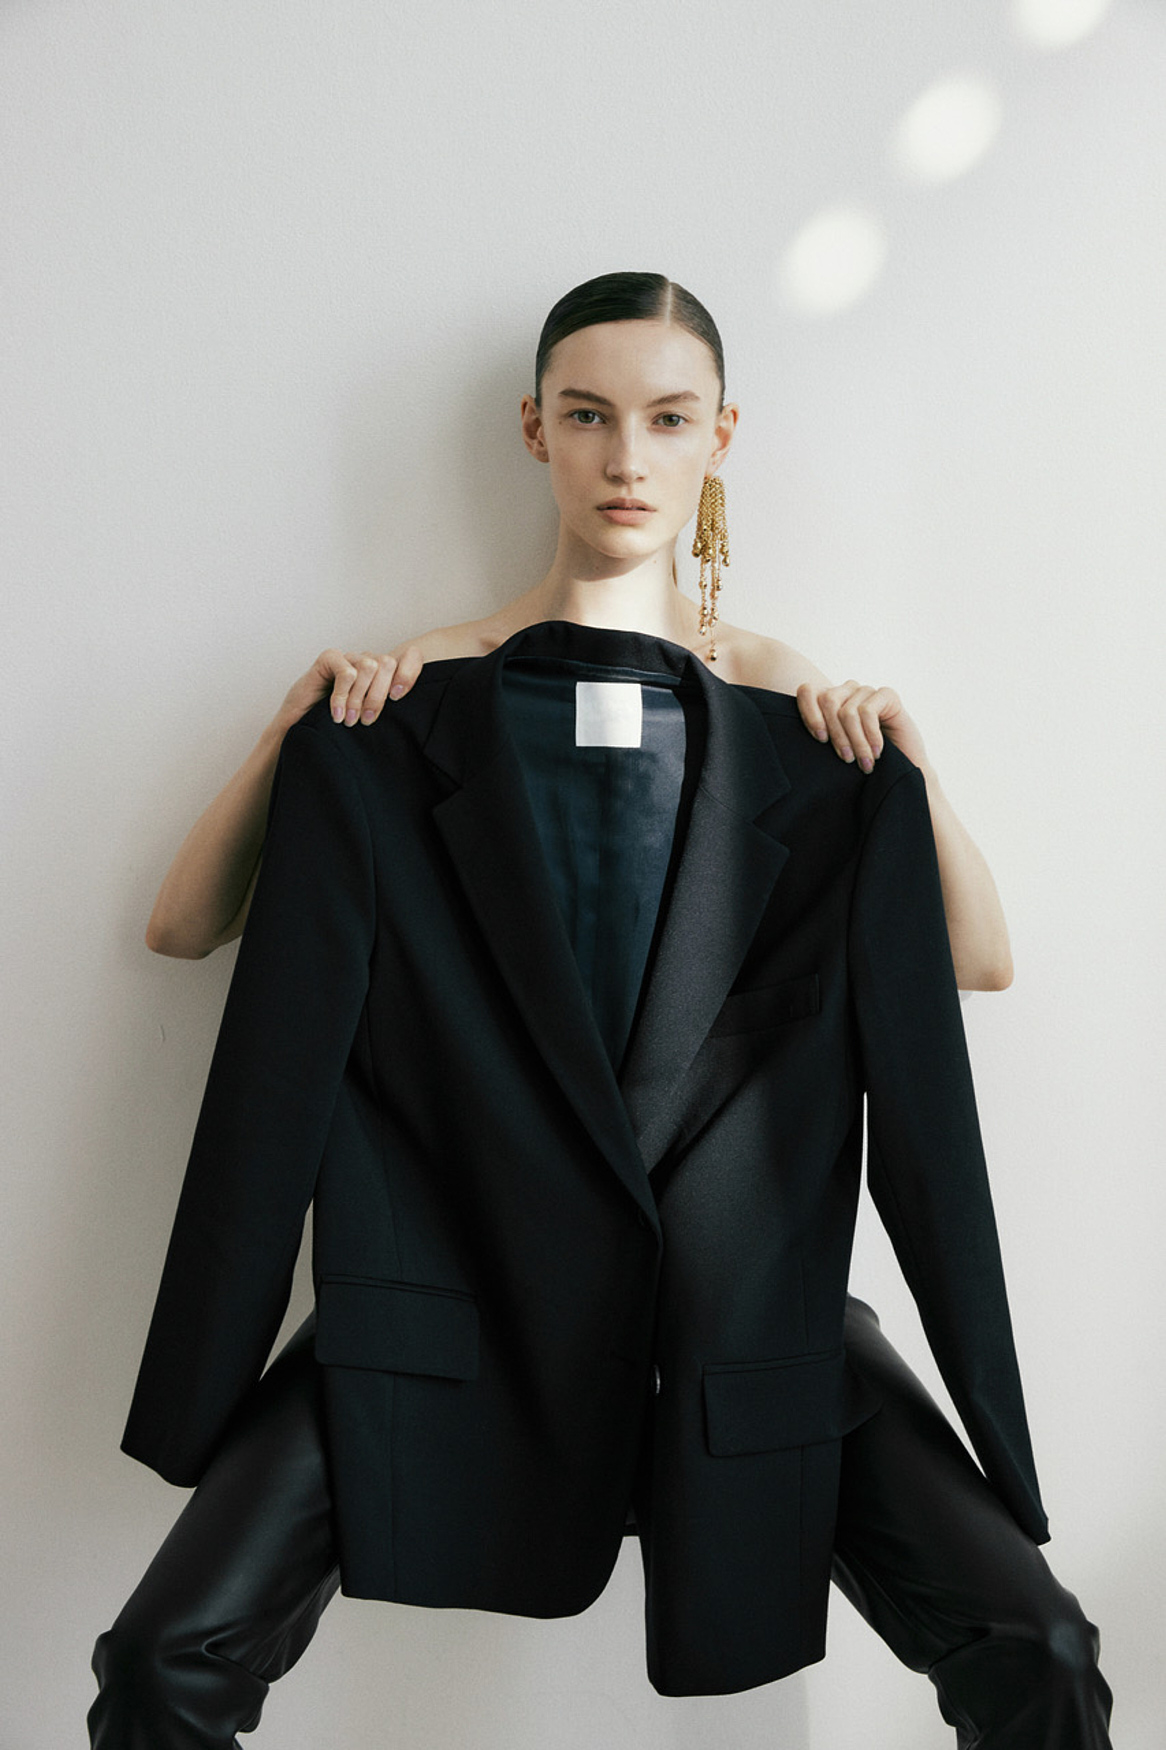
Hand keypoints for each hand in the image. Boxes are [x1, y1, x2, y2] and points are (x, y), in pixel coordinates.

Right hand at [275, 646, 428, 730]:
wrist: (300, 729)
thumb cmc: (337, 724)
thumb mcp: (371, 717)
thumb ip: (389, 707)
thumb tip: (419, 711)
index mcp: (382, 672)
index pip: (410, 657)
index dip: (410, 673)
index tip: (399, 698)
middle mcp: (367, 660)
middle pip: (388, 664)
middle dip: (379, 696)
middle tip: (368, 721)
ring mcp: (348, 657)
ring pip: (369, 667)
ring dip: (360, 698)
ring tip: (350, 720)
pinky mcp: (329, 658)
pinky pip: (347, 673)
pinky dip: (343, 696)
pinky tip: (336, 714)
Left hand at [795, 680, 928, 772]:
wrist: (901, 772)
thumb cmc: (862, 765)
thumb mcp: (833, 752)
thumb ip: (817, 740)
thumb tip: (783, 745)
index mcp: (828, 702)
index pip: (807, 691)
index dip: (809, 713)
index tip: (820, 741)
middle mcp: (846, 691)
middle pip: (828, 701)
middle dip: (836, 735)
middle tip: (846, 760)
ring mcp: (866, 691)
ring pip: (848, 710)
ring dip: (856, 741)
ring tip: (863, 763)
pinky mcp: (887, 695)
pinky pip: (869, 711)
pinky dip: (871, 735)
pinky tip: (877, 752)